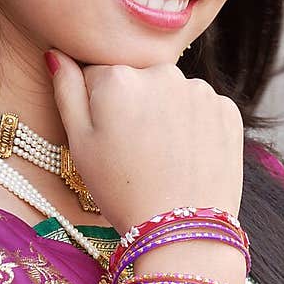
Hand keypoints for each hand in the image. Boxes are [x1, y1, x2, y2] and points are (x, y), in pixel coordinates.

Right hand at [46, 51, 244, 232]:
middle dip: (134, 105)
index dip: (99, 107)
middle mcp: (162, 72)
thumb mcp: (80, 144)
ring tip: (163, 157)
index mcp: (118, 77)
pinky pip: (202, 108)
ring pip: (172, 92)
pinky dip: (194, 126)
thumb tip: (56, 53)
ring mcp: (200, 90)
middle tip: (136, 151)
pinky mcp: (227, 110)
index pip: (99, 75)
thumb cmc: (122, 191)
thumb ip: (66, 91)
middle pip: (139, 80)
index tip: (108, 136)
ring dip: (166, 113)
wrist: (182, 230)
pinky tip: (187, 156)